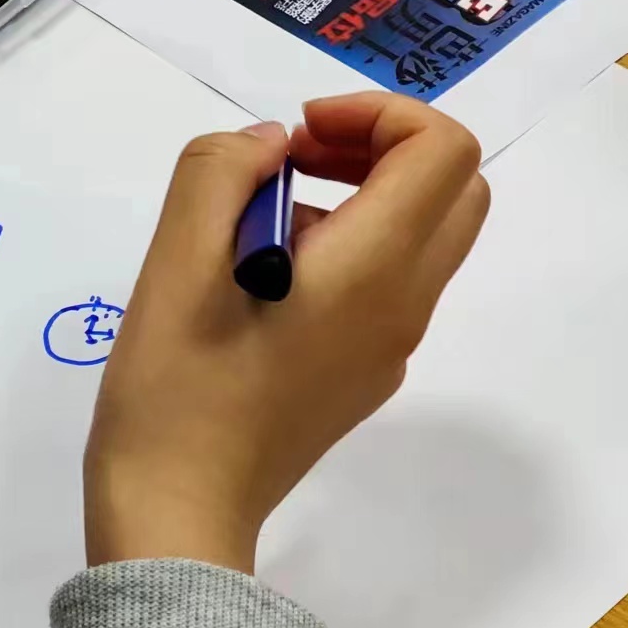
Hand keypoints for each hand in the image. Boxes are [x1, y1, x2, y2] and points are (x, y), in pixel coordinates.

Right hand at [84, 94, 488, 573]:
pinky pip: (386, 287)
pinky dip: (348, 250)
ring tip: (263, 223)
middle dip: (383, 149)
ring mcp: (389, 350)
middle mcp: (403, 308)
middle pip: (453, 189)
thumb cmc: (174, 389)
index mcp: (372, 271)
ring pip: (423, 237)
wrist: (177, 513)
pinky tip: (263, 282)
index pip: (440, 149)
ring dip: (364, 197)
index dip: (375, 114)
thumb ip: (220, 173)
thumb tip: (269, 148)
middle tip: (293, 163)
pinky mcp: (362, 378)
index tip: (294, 138)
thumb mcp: (175, 263)